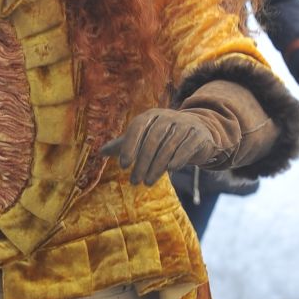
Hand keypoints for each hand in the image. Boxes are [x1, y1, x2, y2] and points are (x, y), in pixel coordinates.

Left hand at [101, 108, 228, 184]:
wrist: (196, 131)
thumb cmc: (162, 136)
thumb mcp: (143, 137)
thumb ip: (123, 144)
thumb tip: (100, 152)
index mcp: (151, 115)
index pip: (137, 128)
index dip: (129, 146)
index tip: (123, 166)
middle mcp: (167, 117)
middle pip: (152, 140)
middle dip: (142, 163)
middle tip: (135, 181)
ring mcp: (184, 124)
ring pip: (168, 147)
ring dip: (157, 167)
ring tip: (148, 182)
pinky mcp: (198, 135)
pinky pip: (187, 147)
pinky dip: (178, 158)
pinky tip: (170, 170)